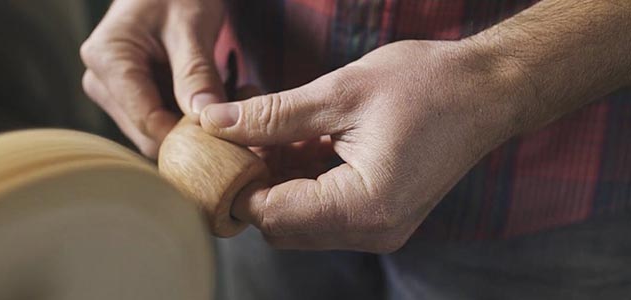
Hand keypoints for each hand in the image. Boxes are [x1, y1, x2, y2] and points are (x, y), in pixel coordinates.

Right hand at [81, 0, 224, 157]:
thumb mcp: (191, 26)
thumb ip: (196, 73)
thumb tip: (205, 119)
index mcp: (107, 59)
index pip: (147, 120)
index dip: (188, 134)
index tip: (227, 132)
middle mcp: (100, 81)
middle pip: (148, 134)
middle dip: (191, 132)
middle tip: (234, 115)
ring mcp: (112, 92)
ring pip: (155, 133)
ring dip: (191, 127)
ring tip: (226, 102)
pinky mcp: (127, 97)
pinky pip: (159, 123)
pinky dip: (186, 118)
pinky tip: (209, 101)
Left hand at [200, 40, 525, 252]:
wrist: (486, 92)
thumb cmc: (426, 86)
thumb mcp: (339, 93)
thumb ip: (272, 115)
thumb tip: (216, 123)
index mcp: (364, 207)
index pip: (272, 215)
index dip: (236, 184)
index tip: (219, 148)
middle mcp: (372, 232)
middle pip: (282, 226)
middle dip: (255, 183)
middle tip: (245, 135)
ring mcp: (378, 229)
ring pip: (299, 220)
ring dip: (278, 181)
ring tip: (276, 132)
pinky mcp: (380, 216)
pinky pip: (323, 212)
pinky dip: (302, 181)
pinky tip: (301, 142)